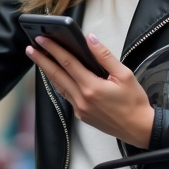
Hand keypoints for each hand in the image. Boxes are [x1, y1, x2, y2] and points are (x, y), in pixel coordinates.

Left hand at [26, 33, 153, 147]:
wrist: (138, 128)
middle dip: (42, 60)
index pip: (67, 63)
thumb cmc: (134, 102)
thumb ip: (104, 56)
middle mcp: (82, 99)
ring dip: (48, 72)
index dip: (53, 49)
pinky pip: (66, 96)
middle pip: (57, 75)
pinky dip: (59, 84)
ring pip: (59, 86)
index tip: (41, 39)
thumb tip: (90, 40)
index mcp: (92, 87)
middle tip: (30, 48)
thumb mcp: (124, 74)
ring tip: (39, 59)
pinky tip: (56, 76)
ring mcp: (79, 109)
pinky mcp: (81, 115)